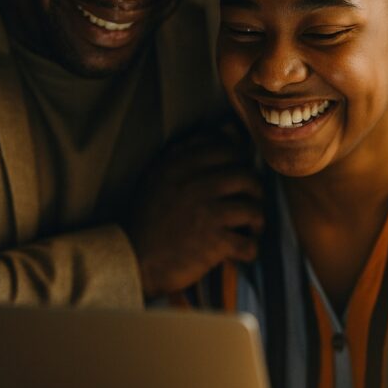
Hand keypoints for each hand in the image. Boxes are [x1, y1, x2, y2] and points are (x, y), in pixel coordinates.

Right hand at [124, 125, 263, 297]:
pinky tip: (241, 251)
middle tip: (248, 203)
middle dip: (254, 191)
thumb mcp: (158, 175)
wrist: (131, 259)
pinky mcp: (214, 242)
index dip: (240, 163)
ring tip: (249, 228)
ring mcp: (207, 213)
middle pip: (246, 177)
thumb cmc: (147, 217)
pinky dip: (250, 249)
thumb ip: (189, 150)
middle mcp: (195, 185)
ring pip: (253, 209)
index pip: (228, 150)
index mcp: (180, 166)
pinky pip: (249, 243)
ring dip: (256, 221)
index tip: (236, 179)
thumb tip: (229, 129)